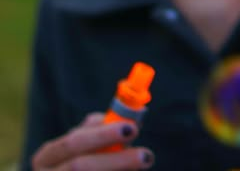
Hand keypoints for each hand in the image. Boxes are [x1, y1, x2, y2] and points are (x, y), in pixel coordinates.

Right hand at [31, 113, 154, 170]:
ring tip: (144, 162)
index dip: (104, 135)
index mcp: (47, 156)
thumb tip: (126, 119)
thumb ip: (97, 131)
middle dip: (117, 161)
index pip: (74, 142)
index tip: (133, 128)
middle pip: (80, 168)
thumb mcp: (81, 146)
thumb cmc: (78, 163)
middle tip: (146, 155)